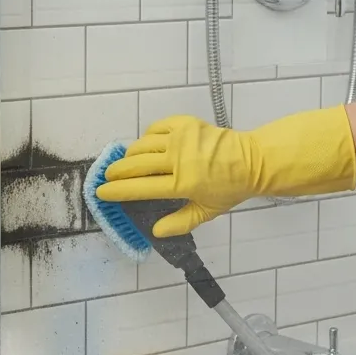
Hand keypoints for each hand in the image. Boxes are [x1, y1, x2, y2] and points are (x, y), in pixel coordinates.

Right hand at [95, 107, 355, 237]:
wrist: (253, 160)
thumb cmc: (230, 189)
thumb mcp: (207, 212)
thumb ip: (180, 223)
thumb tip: (155, 231)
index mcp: (182, 184)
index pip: (141, 188)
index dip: (117, 190)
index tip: (102, 191)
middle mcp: (179, 160)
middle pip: (136, 164)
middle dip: (117, 170)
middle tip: (107, 175)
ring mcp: (182, 139)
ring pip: (143, 144)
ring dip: (131, 154)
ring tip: (127, 161)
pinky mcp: (187, 123)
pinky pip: (158, 127)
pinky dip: (149, 135)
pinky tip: (148, 143)